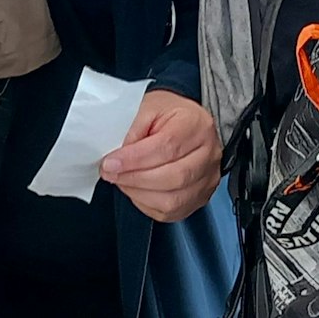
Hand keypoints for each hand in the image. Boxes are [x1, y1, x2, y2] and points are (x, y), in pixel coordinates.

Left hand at [101, 90, 222, 222]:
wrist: (188, 121)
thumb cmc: (169, 113)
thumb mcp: (148, 107)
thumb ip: (133, 130)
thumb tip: (118, 158)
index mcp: (196, 125)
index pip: (167, 147)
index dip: (135, 159)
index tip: (110, 162)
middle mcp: (208, 154)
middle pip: (173, 177)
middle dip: (134, 178)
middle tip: (110, 173)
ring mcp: (208, 178)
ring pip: (173, 200)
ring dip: (139, 193)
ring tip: (121, 180)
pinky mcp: (201, 197)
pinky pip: (172, 212)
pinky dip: (148, 204)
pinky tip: (136, 190)